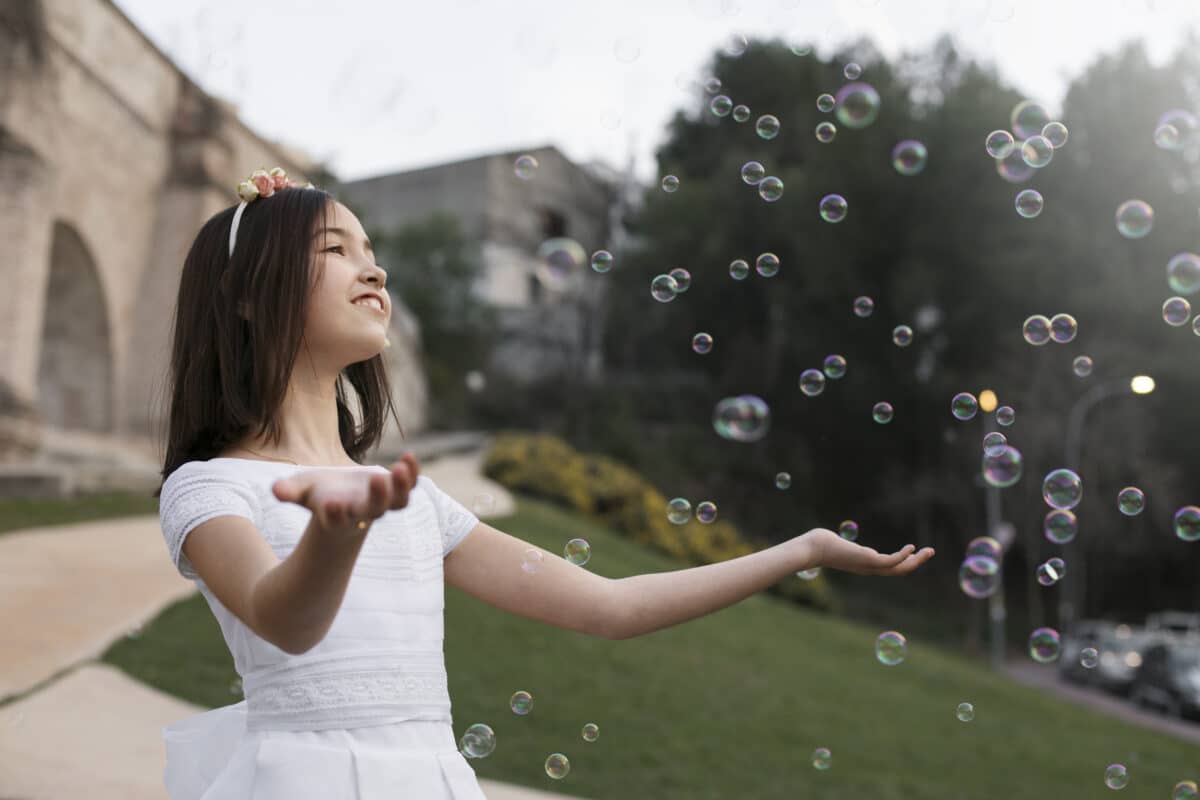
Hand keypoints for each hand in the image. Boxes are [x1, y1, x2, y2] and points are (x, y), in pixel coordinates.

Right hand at [270, 453, 420, 533]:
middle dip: (377, 496)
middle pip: (374, 510)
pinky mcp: (396, 492)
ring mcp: (382, 504)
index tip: (332, 504)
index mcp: (337, 515)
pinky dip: (412, 473)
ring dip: (403, 486)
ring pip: (398, 502)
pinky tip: (409, 456)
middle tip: (378, 478)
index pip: (337, 519)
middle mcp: (362, 513)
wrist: (344, 501)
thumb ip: (289, 492)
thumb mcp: (301, 490)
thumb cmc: (319, 494)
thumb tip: (275, 490)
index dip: (336, 514)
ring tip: (401, 466)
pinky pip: (409, 486)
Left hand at [801, 528, 934, 575]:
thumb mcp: (836, 544)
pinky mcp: (867, 560)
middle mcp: (869, 568)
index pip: (890, 567)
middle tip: (930, 552)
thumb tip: (834, 539)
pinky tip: (911, 548)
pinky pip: (890, 561)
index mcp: (865, 565)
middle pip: (899, 571)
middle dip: (916, 562)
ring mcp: (869, 566)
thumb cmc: (821, 545)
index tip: (914, 553)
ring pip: (899, 569)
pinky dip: (902, 556)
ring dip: (916, 561)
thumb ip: (840, 545)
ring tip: (929, 551)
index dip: (904, 562)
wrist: (813, 549)